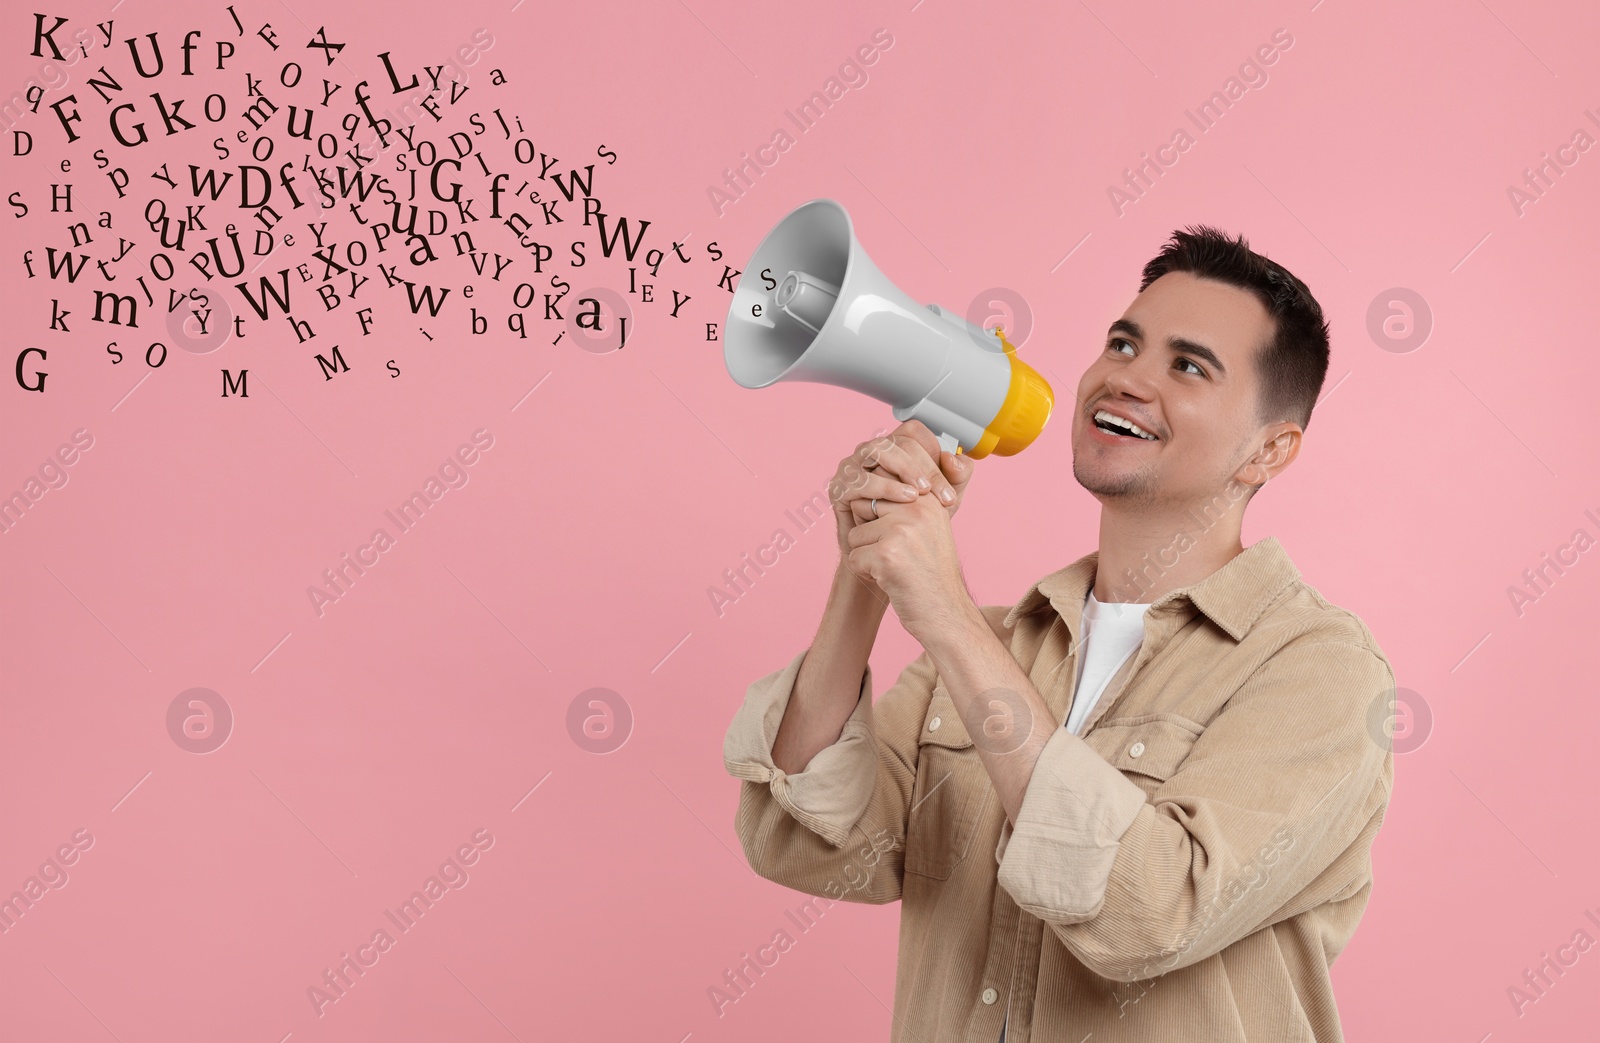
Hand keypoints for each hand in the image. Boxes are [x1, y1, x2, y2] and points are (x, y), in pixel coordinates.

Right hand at [828, 421, 974, 556]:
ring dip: (902, 470)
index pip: (914, 432)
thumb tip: (953, 459)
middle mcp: (871, 453)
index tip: (948, 477)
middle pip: (897, 441)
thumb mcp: (942, 500)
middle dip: (923, 466)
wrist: (887, 558)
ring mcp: (852, 467)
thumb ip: (956, 478)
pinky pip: (860, 479)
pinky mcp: (839, 488)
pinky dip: (884, 487)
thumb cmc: (912, 524)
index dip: (933, 450)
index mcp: (895, 449)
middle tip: (939, 492)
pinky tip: (902, 500)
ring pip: (877, 452)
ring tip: (920, 494)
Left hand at [839, 426, 979, 643]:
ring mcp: (902, 531)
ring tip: (896, 567)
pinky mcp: (886, 555)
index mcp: (928, 498)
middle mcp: (918, 508)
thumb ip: (908, 497)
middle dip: (871, 533)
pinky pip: (853, 557)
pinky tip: (890, 580)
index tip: (897, 534)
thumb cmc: (931, 571)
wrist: (944, 613)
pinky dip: (865, 572)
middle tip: (899, 554)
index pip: (882, 482)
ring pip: (855, 533)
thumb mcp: (929, 525)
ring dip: (867, 554)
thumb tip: (872, 469)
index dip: (879, 511)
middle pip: (864, 505)